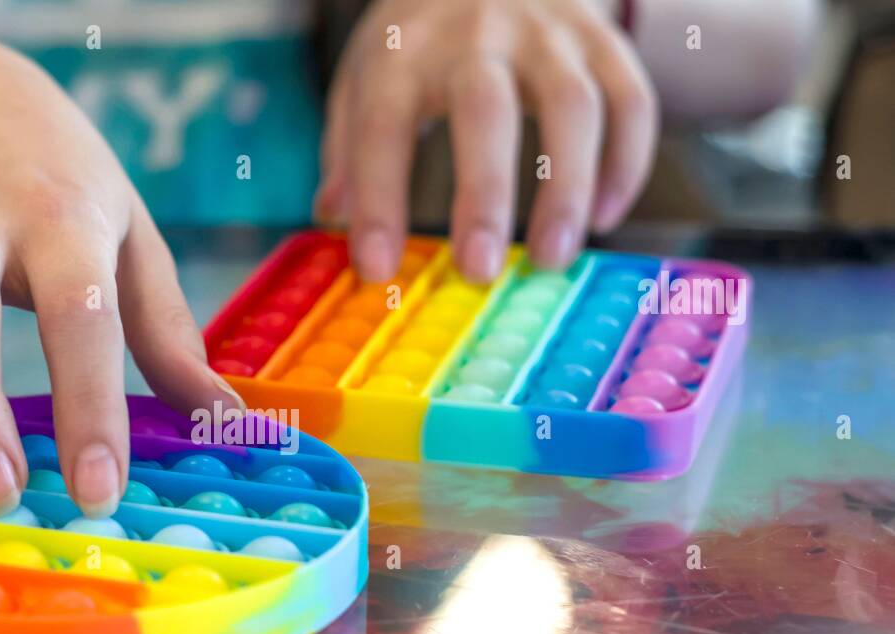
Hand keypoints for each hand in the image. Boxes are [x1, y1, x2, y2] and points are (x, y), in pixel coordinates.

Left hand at [315, 0, 657, 282]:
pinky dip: (625, 163)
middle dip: (484, 196)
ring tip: (551, 258)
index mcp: (405, 49)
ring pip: (572, 106)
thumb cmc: (420, 37)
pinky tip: (602, 217)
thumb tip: (333, 216)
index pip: (383, 126)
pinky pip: (629, 99)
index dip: (378, 200)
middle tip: (479, 271)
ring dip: (566, 188)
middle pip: (486, 111)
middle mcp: (477, 34)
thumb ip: (350, 146)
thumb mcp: (367, 74)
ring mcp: (548, 33)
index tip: (376, 268)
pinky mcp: (603, 39)